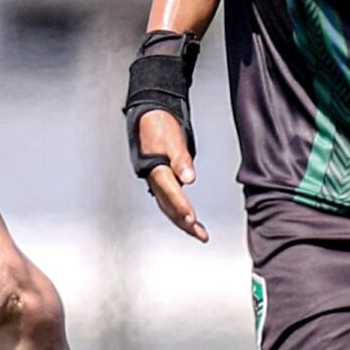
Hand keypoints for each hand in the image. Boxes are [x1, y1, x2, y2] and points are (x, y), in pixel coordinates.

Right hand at [136, 109, 208, 241]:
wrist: (148, 114)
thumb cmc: (159, 123)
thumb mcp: (173, 138)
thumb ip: (181, 160)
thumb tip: (189, 178)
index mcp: (156, 169)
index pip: (170, 193)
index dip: (181, 207)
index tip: (192, 220)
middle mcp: (153, 178)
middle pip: (168, 206)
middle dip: (184, 223)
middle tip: (201, 235)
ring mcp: (155, 179)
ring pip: (167, 206)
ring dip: (181, 220)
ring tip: (198, 232)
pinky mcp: (159, 178)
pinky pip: (167, 199)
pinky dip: (177, 210)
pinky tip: (186, 215)